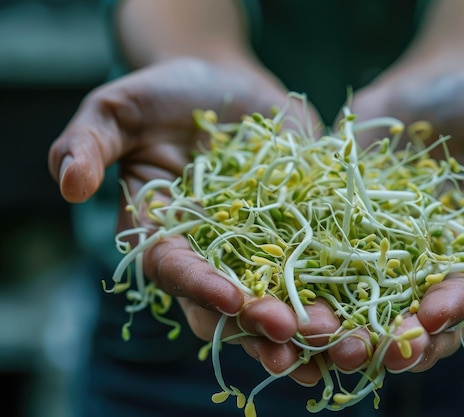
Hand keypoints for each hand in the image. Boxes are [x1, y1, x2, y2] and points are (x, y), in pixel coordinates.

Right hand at [48, 57, 329, 382]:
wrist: (225, 82)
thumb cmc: (165, 93)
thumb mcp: (119, 107)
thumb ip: (89, 142)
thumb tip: (67, 185)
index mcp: (165, 235)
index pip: (176, 271)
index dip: (200, 287)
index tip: (230, 298)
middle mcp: (213, 253)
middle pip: (233, 301)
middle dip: (257, 325)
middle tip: (288, 340)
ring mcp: (261, 245)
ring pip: (282, 295)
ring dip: (306, 323)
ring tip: (335, 341)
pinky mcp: (303, 228)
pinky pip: (324, 262)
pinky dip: (344, 287)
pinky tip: (366, 310)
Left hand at [321, 70, 463, 371]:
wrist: (432, 86)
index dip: (449, 310)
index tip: (429, 320)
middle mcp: (421, 264)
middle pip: (404, 314)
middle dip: (383, 338)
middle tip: (358, 353)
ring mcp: (374, 248)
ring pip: (353, 299)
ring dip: (332, 322)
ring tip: (307, 334)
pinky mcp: (334, 225)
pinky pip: (312, 256)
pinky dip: (294, 277)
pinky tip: (272, 293)